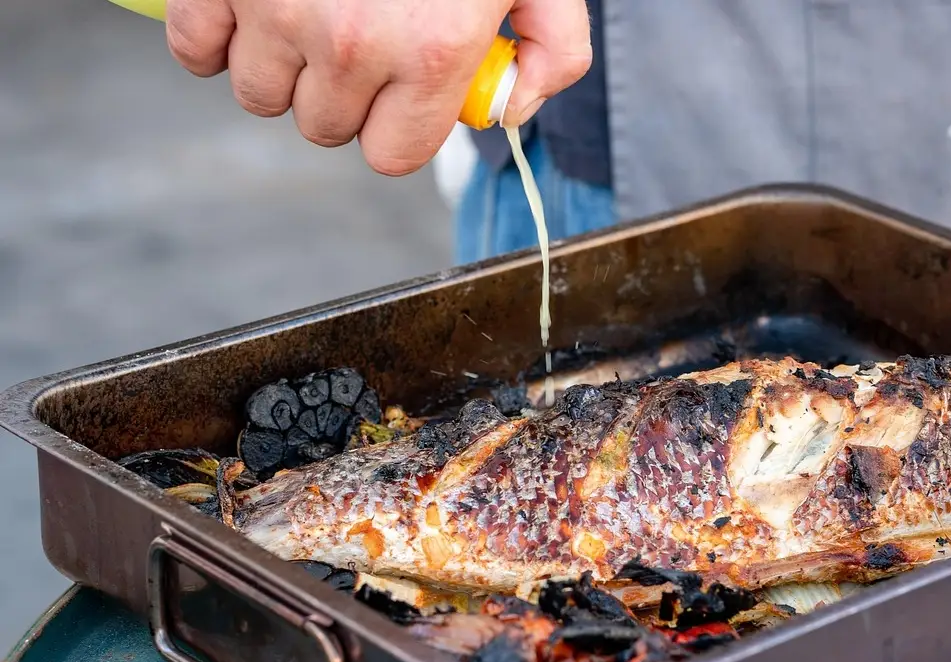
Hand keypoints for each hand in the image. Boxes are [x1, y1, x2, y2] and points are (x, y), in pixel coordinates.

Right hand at [164, 0, 591, 175]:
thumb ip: (552, 53)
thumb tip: (509, 110)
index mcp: (431, 51)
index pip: (393, 154)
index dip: (401, 127)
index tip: (403, 95)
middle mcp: (351, 42)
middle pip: (325, 127)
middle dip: (346, 96)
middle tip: (364, 41)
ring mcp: (278, 8)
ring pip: (260, 96)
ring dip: (283, 71)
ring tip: (312, 17)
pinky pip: (195, 49)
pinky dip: (214, 39)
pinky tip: (251, 14)